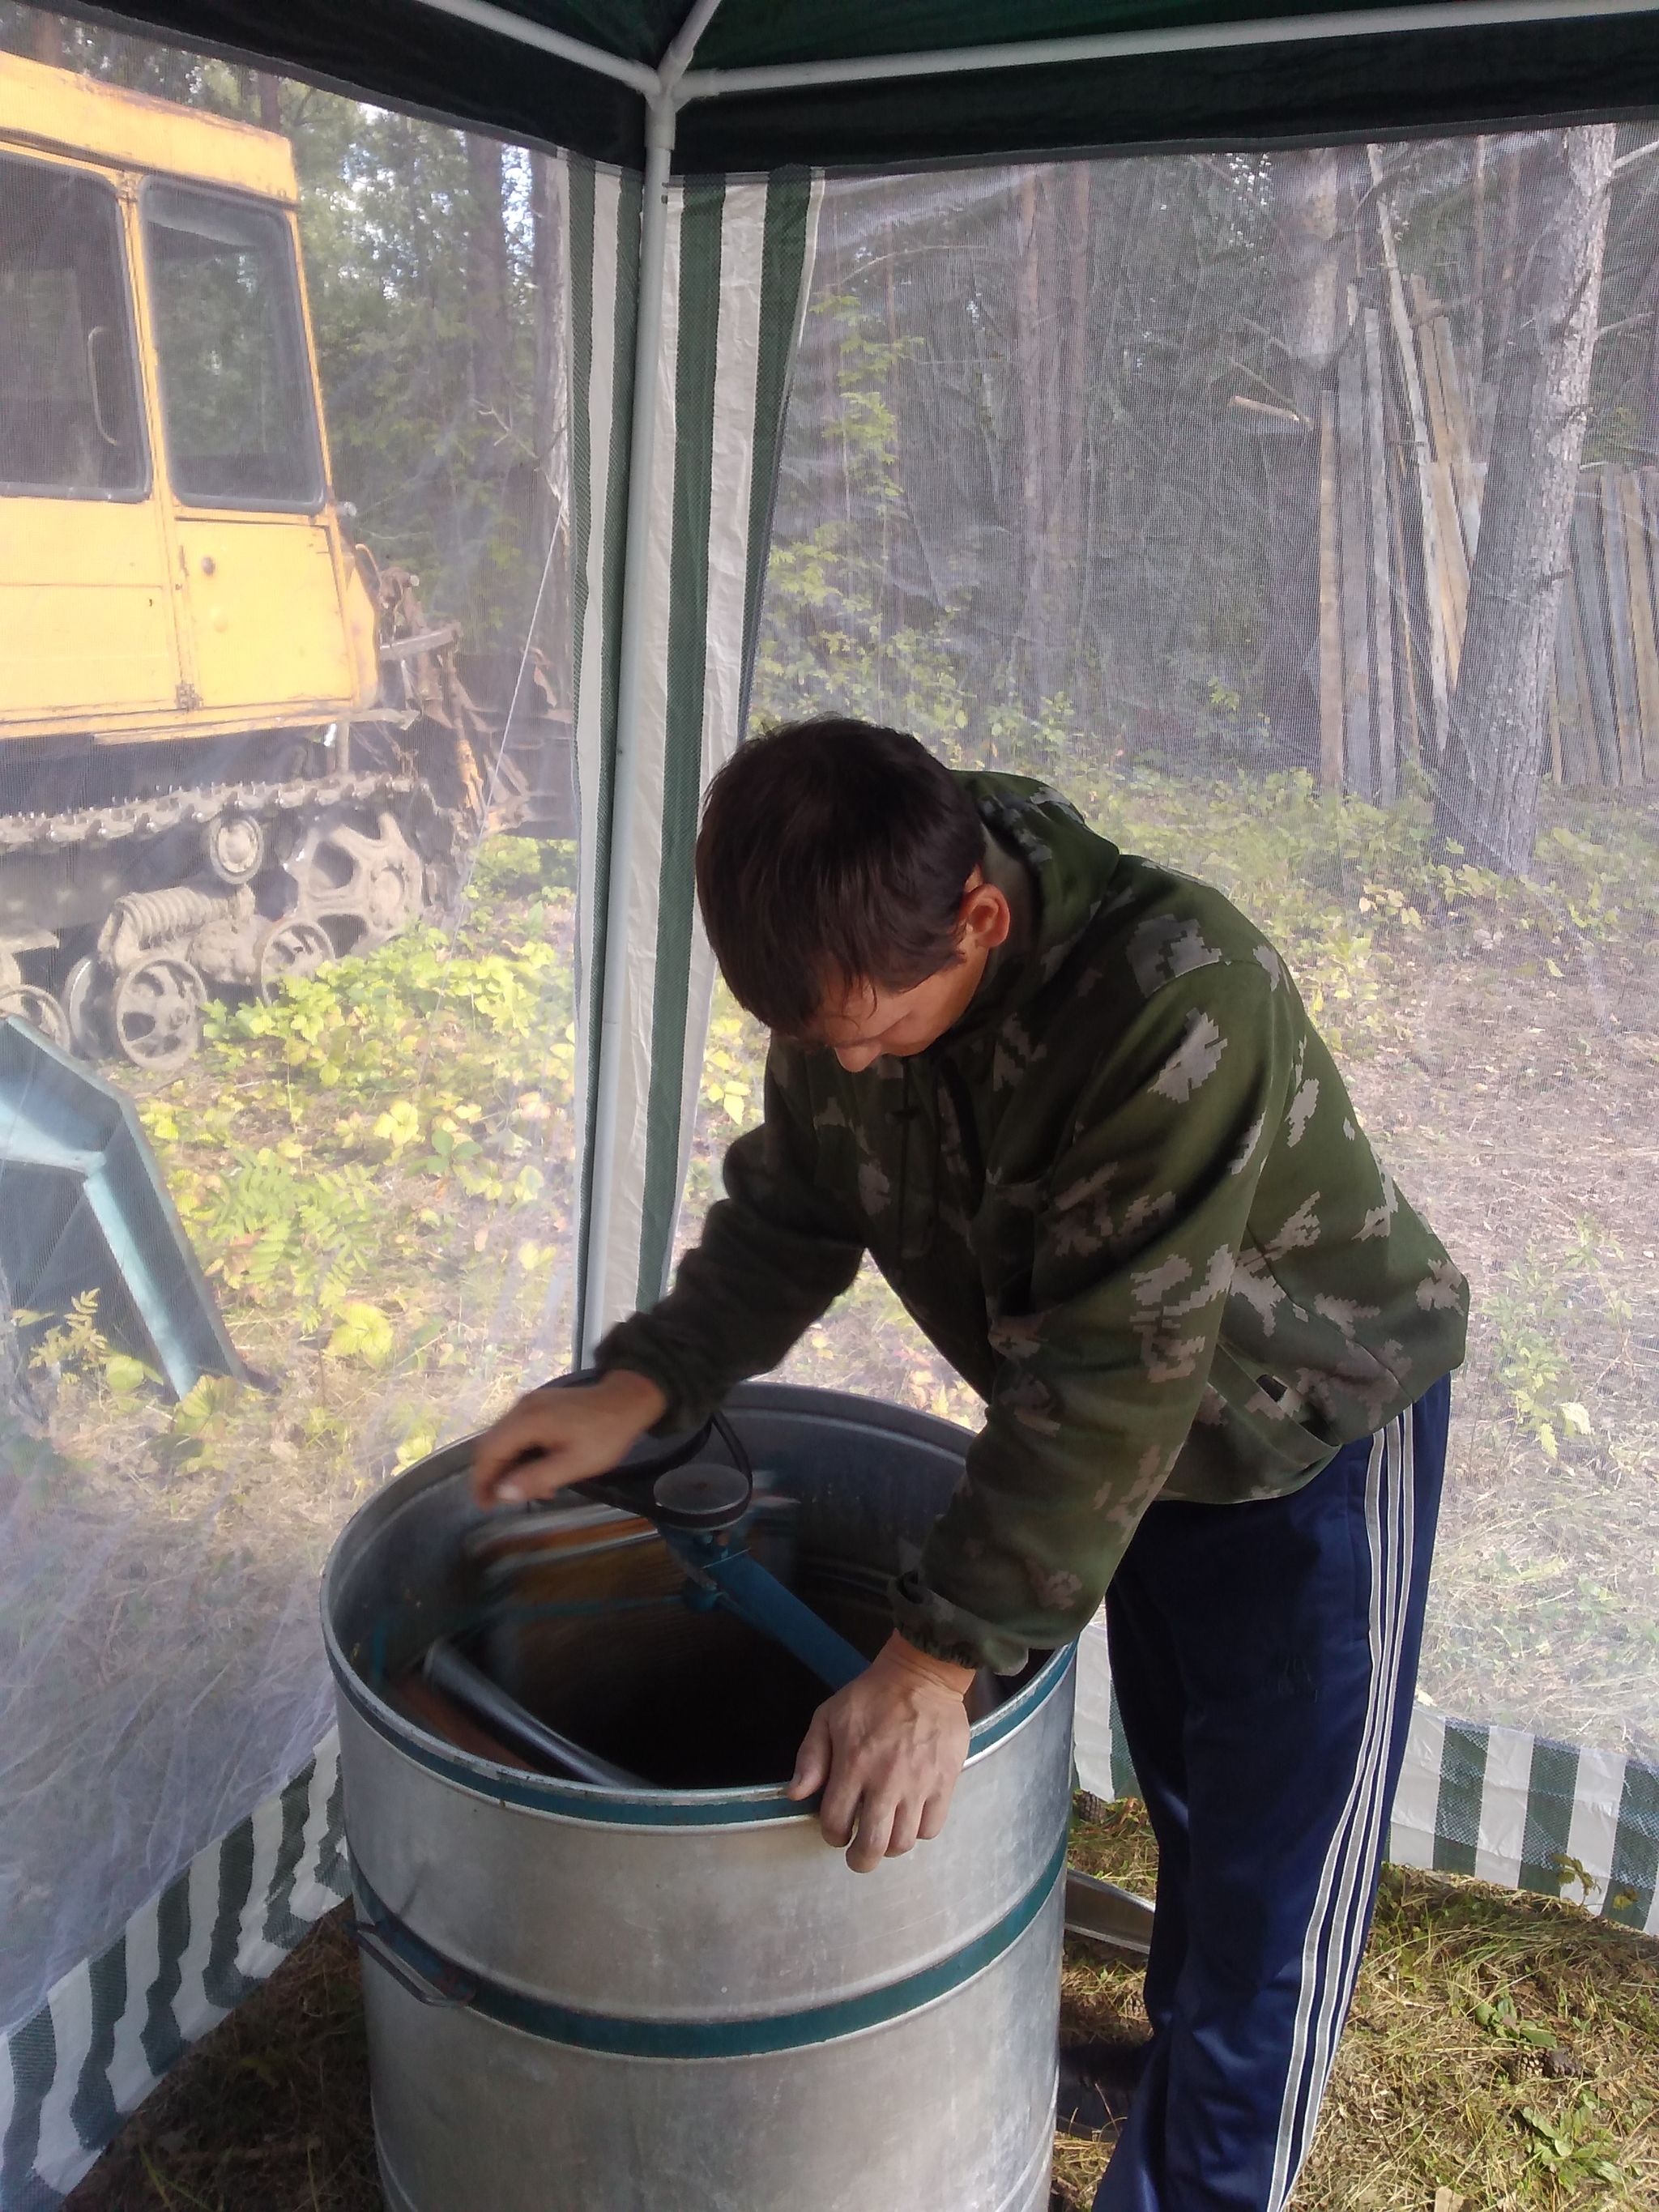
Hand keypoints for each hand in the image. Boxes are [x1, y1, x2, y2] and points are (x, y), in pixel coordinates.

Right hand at [469, 1369, 667, 1506]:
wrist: (628, 1399)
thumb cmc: (605, 1434)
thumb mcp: (575, 1464)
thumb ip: (537, 1478)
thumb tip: (502, 1493)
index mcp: (528, 1420)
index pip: (488, 1452)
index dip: (481, 1481)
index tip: (486, 1505)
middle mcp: (522, 1408)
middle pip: (491, 1444)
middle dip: (493, 1476)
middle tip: (504, 1501)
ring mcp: (529, 1404)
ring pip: (503, 1439)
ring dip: (510, 1466)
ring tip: (531, 1490)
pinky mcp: (539, 1405)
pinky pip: (518, 1432)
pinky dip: (521, 1453)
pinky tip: (539, 1470)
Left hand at [787, 1632, 974, 1872]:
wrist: (923, 1675)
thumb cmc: (871, 1696)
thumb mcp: (828, 1716)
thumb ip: (810, 1756)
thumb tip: (795, 1794)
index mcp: (853, 1764)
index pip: (836, 1823)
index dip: (833, 1835)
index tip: (836, 1831)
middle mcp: (886, 1781)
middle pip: (873, 1846)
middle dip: (861, 1860)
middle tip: (859, 1856)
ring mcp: (919, 1784)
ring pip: (903, 1842)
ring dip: (890, 1846)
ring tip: (885, 1834)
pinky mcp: (945, 1782)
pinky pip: (932, 1828)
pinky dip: (920, 1831)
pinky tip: (911, 1818)